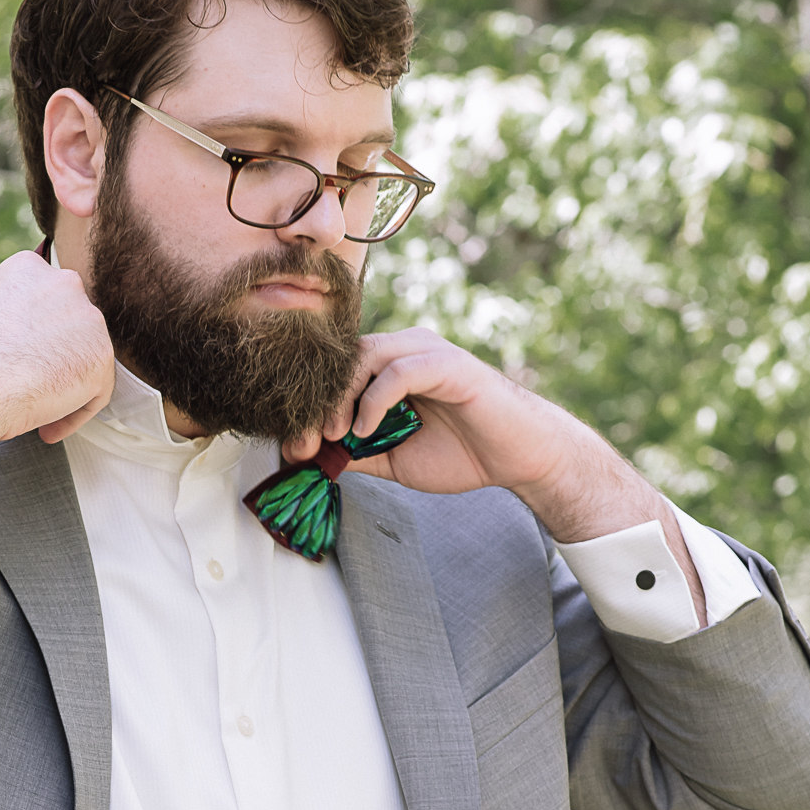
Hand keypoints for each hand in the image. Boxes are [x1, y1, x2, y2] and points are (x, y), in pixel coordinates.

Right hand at [0, 251, 114, 553]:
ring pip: (86, 361)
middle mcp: (64, 282)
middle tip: (31, 391)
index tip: (19, 365)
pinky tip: (46, 431)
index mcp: (28, 267)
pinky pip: (95, 394)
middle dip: (56, 361)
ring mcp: (88, 319)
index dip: (37, 340)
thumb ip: (14, 321)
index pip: (48, 303)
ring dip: (65, 388)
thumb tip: (27, 344)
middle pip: (72, 329)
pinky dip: (73, 415)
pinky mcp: (102, 357)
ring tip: (34, 414)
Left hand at [284, 327, 705, 620]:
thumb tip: (307, 458)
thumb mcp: (392, 458)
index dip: (308, 410)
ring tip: (335, 435)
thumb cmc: (462, 453)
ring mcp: (426, 351)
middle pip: (341, 362)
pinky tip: (365, 429)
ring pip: (364, 358)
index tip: (292, 449)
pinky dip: (373, 400)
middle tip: (304, 443)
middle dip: (316, 405)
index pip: (335, 376)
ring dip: (340, 399)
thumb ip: (353, 453)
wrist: (518, 457)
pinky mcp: (447, 363)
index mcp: (388, 368)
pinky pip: (397, 370)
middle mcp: (404, 350)